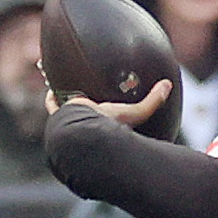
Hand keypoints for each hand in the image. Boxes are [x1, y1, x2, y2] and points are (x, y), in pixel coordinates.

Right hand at [51, 81, 169, 127]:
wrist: (82, 134)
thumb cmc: (108, 127)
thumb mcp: (134, 112)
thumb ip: (152, 102)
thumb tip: (168, 84)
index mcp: (104, 129)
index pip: (107, 124)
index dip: (110, 119)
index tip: (112, 112)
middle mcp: (88, 127)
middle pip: (88, 117)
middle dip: (87, 110)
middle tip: (89, 98)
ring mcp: (70, 122)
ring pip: (68, 110)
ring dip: (68, 100)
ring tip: (71, 91)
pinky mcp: (57, 115)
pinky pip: (53, 104)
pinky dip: (51, 94)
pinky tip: (49, 83)